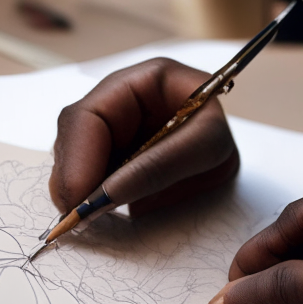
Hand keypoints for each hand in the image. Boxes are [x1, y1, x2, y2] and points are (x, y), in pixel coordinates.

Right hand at [49, 58, 238, 216]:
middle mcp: (117, 103)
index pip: (90, 115)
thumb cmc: (224, 139)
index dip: (78, 157)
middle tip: (75, 219)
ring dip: (76, 191)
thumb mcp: (208, 146)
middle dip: (71, 179)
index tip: (79, 197)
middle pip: (73, 138)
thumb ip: (160, 166)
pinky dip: (88, 199)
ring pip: (74, 159)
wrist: (231, 156)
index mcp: (142, 82)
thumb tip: (107, 194)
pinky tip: (94, 217)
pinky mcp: (109, 157)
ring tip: (86, 221)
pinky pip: (87, 177)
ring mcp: (110, 130)